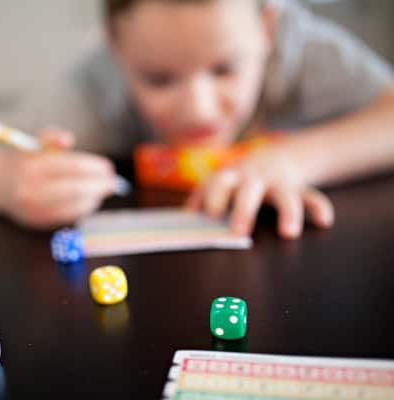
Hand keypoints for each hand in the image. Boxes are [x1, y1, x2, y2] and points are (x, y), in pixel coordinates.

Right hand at [1, 128, 117, 228]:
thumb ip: (51, 137)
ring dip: (93, 199)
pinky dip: (81, 210)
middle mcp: (29, 188)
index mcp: (30, 165)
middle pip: (74, 189)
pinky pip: (64, 217)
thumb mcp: (33, 144)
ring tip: (102, 191)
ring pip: (71, 206)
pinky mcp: (34, 221)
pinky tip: (89, 202)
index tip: (108, 167)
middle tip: (113, 182)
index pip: (71, 166)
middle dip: (98, 185)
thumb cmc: (22, 161)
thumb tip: (68, 140)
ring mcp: (31, 208)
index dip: (94, 167)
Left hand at [184, 148, 334, 238]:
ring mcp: (278, 184)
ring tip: (288, 233)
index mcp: (231, 177)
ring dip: (288, 213)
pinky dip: (319, 208)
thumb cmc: (238, 179)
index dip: (215, 197)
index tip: (211, 215)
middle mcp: (255, 179)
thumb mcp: (218, 182)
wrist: (275, 158)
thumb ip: (200, 197)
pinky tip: (324, 221)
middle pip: (249, 191)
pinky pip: (312, 197)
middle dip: (244, 210)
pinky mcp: (299, 190)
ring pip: (285, 196)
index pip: (220, 183)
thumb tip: (182, 218)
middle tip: (237, 232)